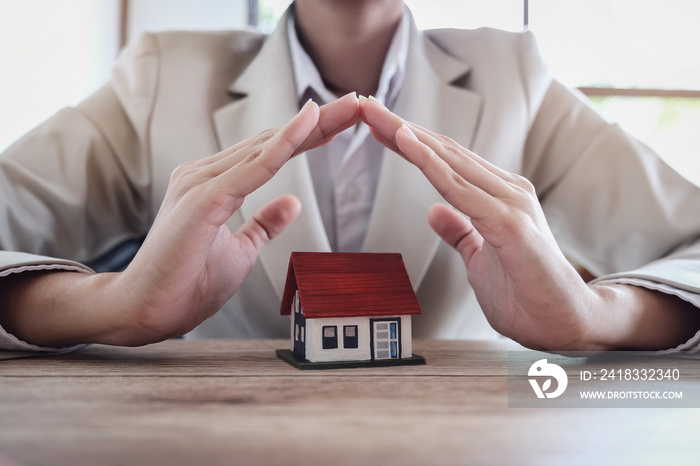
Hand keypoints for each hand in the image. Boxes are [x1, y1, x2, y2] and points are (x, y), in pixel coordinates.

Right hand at [1, 93, 360, 346]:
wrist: (144, 310)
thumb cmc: (186, 282)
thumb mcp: (240, 251)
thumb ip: (263, 223)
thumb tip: (293, 202)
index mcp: (215, 183)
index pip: (271, 152)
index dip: (310, 135)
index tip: (345, 122)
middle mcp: (206, 174)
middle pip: (274, 141)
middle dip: (320, 122)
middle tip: (359, 101)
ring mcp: (202, 182)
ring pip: (267, 147)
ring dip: (311, 125)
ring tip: (349, 105)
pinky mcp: (203, 199)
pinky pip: (252, 168)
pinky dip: (283, 144)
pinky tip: (309, 124)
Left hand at [359, 96, 606, 350]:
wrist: (565, 324)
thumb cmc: (526, 293)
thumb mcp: (479, 258)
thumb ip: (460, 232)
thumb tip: (433, 211)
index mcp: (498, 197)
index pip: (446, 161)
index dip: (410, 143)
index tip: (376, 127)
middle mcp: (506, 191)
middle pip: (445, 152)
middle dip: (401, 128)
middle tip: (365, 106)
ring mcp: (510, 203)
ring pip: (450, 162)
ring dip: (410, 137)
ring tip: (378, 116)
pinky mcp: (510, 222)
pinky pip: (461, 189)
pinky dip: (431, 165)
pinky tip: (407, 144)